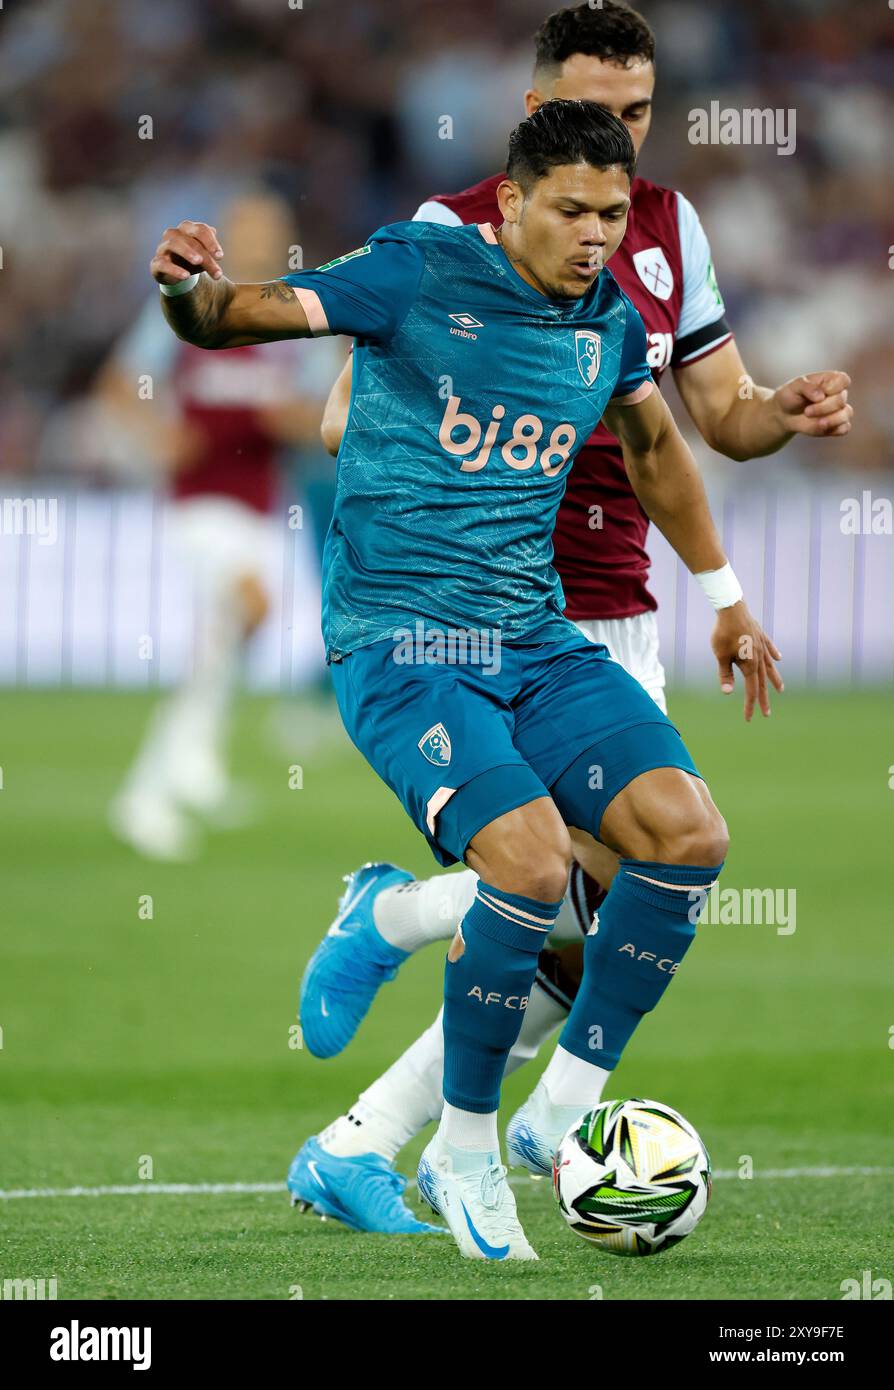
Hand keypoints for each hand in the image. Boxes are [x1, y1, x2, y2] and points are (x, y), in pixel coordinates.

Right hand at [150, 220, 223, 284]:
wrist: (177, 273)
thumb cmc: (194, 261)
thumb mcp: (206, 258)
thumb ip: (213, 255)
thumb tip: (218, 254)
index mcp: (188, 229)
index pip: (201, 229)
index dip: (211, 242)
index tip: (220, 256)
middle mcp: (174, 234)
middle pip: (190, 239)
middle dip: (205, 255)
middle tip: (217, 271)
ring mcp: (163, 247)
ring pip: (174, 244)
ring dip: (187, 252)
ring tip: (199, 262)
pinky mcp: (156, 263)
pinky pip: (163, 263)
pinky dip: (174, 269)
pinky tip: (185, 276)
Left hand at [711, 601, 782, 721]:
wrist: (732, 609)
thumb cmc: (723, 633)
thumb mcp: (721, 656)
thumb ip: (725, 675)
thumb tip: (727, 693)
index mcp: (750, 665)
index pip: (750, 690)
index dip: (749, 705)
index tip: (748, 718)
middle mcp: (759, 658)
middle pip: (762, 683)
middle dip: (763, 699)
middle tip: (767, 714)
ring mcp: (761, 646)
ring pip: (770, 667)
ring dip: (775, 680)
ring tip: (780, 690)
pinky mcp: (760, 636)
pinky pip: (770, 648)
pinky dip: (774, 655)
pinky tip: (778, 659)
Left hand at [773, 370, 852, 438]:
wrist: (784, 413)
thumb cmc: (792, 395)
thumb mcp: (795, 386)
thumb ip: (807, 386)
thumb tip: (821, 396)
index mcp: (831, 380)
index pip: (843, 380)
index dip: (833, 388)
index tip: (819, 394)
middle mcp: (838, 394)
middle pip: (841, 400)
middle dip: (823, 407)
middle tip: (807, 411)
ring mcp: (839, 410)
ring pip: (846, 414)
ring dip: (831, 420)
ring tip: (817, 423)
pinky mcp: (836, 425)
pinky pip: (844, 428)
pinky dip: (835, 429)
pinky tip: (823, 428)